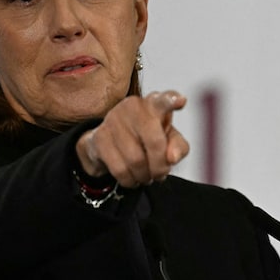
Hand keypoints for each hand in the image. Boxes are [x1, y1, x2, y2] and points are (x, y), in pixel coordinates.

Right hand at [75, 91, 189, 186]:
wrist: (113, 142)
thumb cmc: (147, 137)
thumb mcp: (169, 140)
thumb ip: (179, 147)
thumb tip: (171, 157)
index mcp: (154, 104)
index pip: (164, 100)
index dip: (172, 100)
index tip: (181, 101)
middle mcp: (133, 106)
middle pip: (154, 143)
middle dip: (160, 166)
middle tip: (160, 174)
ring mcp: (113, 120)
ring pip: (136, 160)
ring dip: (145, 176)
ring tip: (146, 175)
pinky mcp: (99, 137)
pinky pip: (120, 169)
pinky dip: (129, 180)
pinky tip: (132, 177)